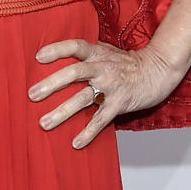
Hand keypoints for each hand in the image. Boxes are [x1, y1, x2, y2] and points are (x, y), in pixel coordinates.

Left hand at [28, 35, 185, 147]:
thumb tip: (59, 59)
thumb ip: (87, 55)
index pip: (75, 46)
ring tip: (44, 123)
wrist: (158, 70)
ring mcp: (111, 85)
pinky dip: (88, 132)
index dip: (57, 50)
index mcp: (98, 53)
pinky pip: (101, 119)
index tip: (38, 57)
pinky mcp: (120, 102)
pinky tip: (76, 143)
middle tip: (32, 95)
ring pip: (83, 98)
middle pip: (74, 72)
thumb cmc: (128, 63)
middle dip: (51, 84)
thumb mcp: (107, 52)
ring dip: (62, 112)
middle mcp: (103, 67)